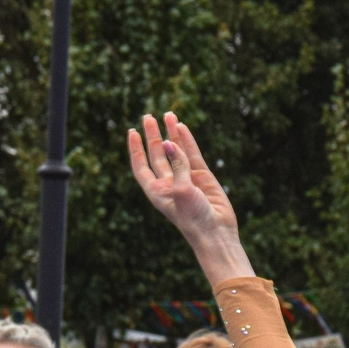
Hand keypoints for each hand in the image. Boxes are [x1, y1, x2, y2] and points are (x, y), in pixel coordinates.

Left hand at [127, 113, 250, 281]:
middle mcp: (169, 183)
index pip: (141, 166)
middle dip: (152, 136)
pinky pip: (192, 154)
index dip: (136, 149)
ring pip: (176, 151)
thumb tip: (169, 141)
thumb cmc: (193, 218)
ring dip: (171, 134)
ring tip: (168, 114)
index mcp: (156, 191)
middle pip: (157, 155)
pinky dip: (186, 141)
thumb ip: (176, 164)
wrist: (216, 233)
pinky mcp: (203, 177)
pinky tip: (181, 127)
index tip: (132, 132)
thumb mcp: (181, 190)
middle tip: (148, 117)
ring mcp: (186, 179)